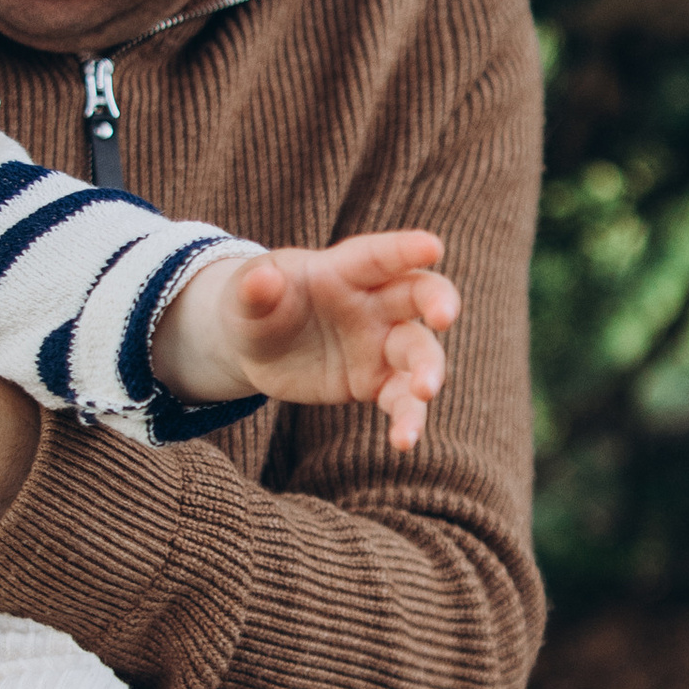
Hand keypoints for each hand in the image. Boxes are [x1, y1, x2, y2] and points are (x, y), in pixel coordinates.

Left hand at [154, 231, 459, 449]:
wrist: (255, 347)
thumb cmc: (255, 305)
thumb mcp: (244, 296)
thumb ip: (255, 289)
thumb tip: (263, 279)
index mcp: (343, 270)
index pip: (378, 256)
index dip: (405, 249)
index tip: (432, 247)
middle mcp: (373, 303)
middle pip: (419, 294)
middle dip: (438, 301)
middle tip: (444, 317)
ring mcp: (380, 343)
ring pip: (419, 350)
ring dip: (429, 369)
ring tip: (425, 391)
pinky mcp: (376, 382)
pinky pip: (401, 400)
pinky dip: (407, 419)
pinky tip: (404, 441)